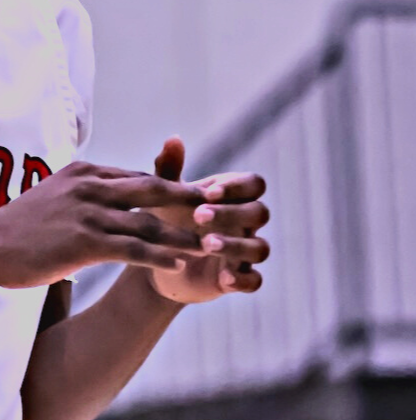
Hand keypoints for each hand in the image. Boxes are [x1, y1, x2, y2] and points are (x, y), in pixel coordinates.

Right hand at [0, 157, 209, 288]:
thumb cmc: (16, 227)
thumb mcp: (52, 198)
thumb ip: (81, 194)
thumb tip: (103, 201)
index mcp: (85, 173)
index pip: (137, 178)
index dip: (169, 188)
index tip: (195, 196)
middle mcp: (91, 187)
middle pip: (153, 190)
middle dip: (189, 200)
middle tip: (219, 209)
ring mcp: (88, 213)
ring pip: (149, 223)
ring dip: (183, 234)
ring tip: (210, 244)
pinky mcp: (84, 242)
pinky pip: (132, 249)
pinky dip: (159, 256)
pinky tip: (179, 264)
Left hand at [147, 138, 269, 304]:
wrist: (158, 262)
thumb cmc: (166, 220)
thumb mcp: (164, 197)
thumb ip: (169, 170)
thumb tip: (173, 138)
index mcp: (233, 197)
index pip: (253, 184)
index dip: (236, 187)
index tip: (209, 192)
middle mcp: (246, 222)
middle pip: (259, 213)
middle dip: (232, 213)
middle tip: (198, 216)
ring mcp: (245, 251)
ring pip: (260, 248)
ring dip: (236, 246)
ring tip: (207, 245)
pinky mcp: (239, 278)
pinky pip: (254, 281)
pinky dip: (243, 280)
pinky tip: (224, 279)